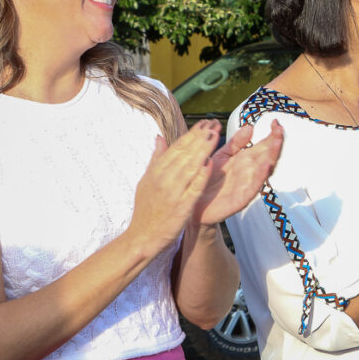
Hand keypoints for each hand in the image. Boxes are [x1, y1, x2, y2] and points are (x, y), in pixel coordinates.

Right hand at [128, 120, 220, 255]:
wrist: (143, 236)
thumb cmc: (146, 209)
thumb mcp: (147, 180)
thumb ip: (156, 158)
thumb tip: (159, 137)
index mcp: (156, 171)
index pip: (177, 148)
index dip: (191, 134)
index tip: (204, 123)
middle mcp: (164, 179)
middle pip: (184, 153)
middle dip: (200, 137)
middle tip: (214, 123)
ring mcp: (173, 192)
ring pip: (190, 167)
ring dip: (203, 150)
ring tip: (215, 136)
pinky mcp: (181, 206)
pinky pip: (193, 189)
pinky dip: (201, 176)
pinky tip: (210, 164)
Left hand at [195, 119, 283, 224]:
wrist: (194, 203)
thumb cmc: (208, 179)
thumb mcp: (222, 156)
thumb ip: (236, 142)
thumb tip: (250, 126)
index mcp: (245, 161)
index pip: (262, 146)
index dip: (270, 135)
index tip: (275, 122)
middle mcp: (249, 172)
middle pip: (266, 156)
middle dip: (274, 143)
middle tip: (280, 130)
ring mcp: (246, 186)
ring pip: (263, 171)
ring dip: (271, 157)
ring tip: (277, 144)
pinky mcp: (239, 200)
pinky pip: (251, 188)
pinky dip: (259, 177)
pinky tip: (265, 167)